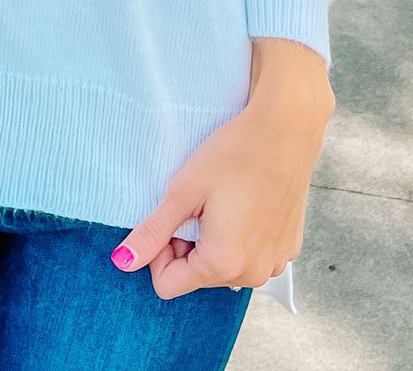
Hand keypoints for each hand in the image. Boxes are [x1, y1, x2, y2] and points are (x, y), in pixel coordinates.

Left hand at [111, 38, 333, 298]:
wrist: (287, 129)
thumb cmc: (234, 154)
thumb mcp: (184, 190)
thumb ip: (153, 231)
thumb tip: (122, 262)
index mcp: (223, 264)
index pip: (168, 284)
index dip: (161, 251)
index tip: (172, 215)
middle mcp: (253, 275)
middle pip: (198, 275)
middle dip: (189, 245)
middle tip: (199, 202)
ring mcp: (276, 263)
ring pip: (225, 267)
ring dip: (215, 241)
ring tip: (224, 200)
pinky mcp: (290, 247)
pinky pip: (253, 255)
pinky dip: (243, 236)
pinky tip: (247, 201)